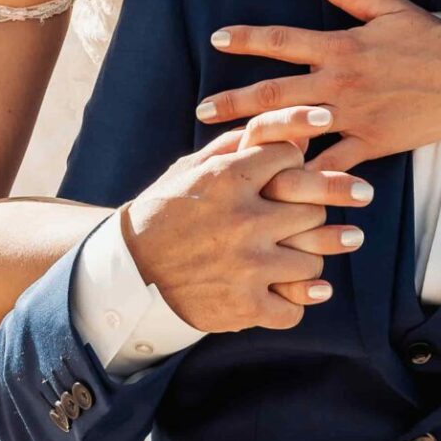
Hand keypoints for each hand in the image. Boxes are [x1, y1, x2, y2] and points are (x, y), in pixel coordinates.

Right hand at [118, 116, 370, 332]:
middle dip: (304, 214)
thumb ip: (235, 145)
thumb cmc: (163, 214)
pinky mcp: (246, 307)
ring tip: (283, 260)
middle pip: (314, 209)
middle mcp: (244, 219)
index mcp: (229, 178)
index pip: (292, 158)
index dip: (290, 167)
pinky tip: (278, 295)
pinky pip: (296, 309)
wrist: (126, 273)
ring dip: (301, 261)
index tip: (280, 180)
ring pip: (313, 260)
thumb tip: (285, 130)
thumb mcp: (189, 170)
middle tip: (289, 223)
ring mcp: (249, 266)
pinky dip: (289, 305)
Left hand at [197, 0, 440, 172]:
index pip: (283, 41)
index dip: (247, 38)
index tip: (217, 39)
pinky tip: (282, 188)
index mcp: (341, 46)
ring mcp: (354, 115)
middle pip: (275, 92)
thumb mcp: (389, 8)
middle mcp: (340, 81)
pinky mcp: (371, 144)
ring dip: (260, 141)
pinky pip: (332, 165)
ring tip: (227, 154)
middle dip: (234, 101)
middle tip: (200, 111)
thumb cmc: (432, 40)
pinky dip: (307, 177)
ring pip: (297, 131)